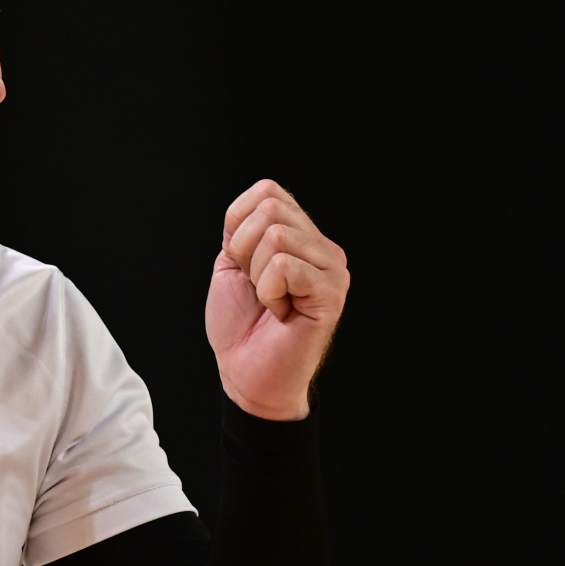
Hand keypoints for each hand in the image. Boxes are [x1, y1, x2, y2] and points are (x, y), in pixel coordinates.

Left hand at [207, 179, 349, 419]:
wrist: (246, 374)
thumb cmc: (241, 326)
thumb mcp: (232, 265)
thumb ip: (244, 229)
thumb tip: (260, 200)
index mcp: (302, 236)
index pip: (268, 191)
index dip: (238, 226)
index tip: (243, 266)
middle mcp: (323, 248)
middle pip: (271, 208)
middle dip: (244, 250)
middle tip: (257, 287)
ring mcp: (332, 269)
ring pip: (276, 236)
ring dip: (256, 275)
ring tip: (271, 301)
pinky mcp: (332, 293)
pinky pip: (285, 267)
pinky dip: (268, 291)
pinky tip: (281, 312)